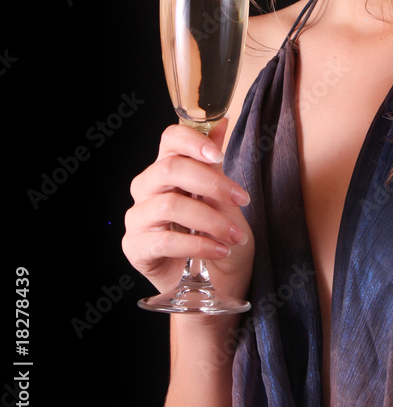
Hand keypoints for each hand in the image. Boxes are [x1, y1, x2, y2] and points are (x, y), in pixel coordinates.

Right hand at [122, 120, 254, 300]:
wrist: (216, 284)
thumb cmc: (218, 237)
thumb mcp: (225, 200)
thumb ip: (215, 165)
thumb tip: (220, 122)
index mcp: (168, 168)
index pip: (170, 138)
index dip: (192, 140)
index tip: (218, 156)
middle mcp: (147, 188)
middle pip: (169, 168)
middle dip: (211, 183)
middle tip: (242, 199)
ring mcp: (138, 217)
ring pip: (170, 205)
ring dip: (210, 220)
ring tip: (235, 236)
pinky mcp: (135, 247)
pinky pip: (165, 240)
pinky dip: (198, 245)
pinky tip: (219, 250)